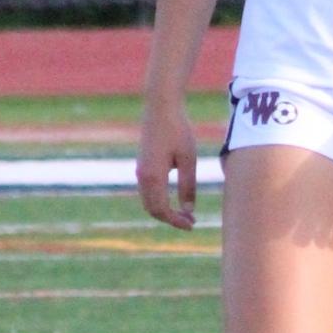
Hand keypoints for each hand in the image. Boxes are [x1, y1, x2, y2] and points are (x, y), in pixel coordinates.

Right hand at [136, 102, 198, 229]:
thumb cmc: (178, 130)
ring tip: (185, 213)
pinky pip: (147, 191)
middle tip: (191, 222)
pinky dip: (159, 201)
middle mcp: (142, 176)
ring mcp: (140, 171)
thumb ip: (188, 186)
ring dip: (164, 210)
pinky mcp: (142, 165)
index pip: (162, 210)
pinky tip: (175, 198)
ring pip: (148, 201)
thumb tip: (188, 210)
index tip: (192, 225)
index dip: (176, 221)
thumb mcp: (188, 159)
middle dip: (170, 219)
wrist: (161, 107)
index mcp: (153, 176)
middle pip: (152, 209)